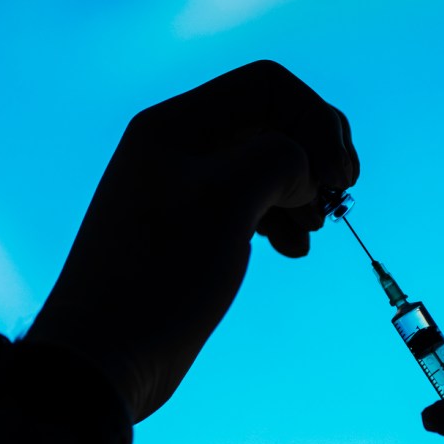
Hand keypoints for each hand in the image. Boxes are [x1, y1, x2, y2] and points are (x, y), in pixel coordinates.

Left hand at [25, 60, 359, 421]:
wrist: (106, 355)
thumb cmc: (161, 274)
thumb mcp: (228, 200)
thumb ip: (278, 160)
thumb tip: (300, 175)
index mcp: (177, 126)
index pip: (268, 88)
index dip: (316, 120)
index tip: (337, 177)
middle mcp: (180, 150)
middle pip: (271, 122)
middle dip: (314, 155)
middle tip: (336, 197)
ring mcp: (187, 192)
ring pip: (266, 166)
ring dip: (303, 191)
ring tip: (312, 231)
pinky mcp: (195, 232)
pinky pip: (253, 206)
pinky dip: (283, 220)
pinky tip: (293, 250)